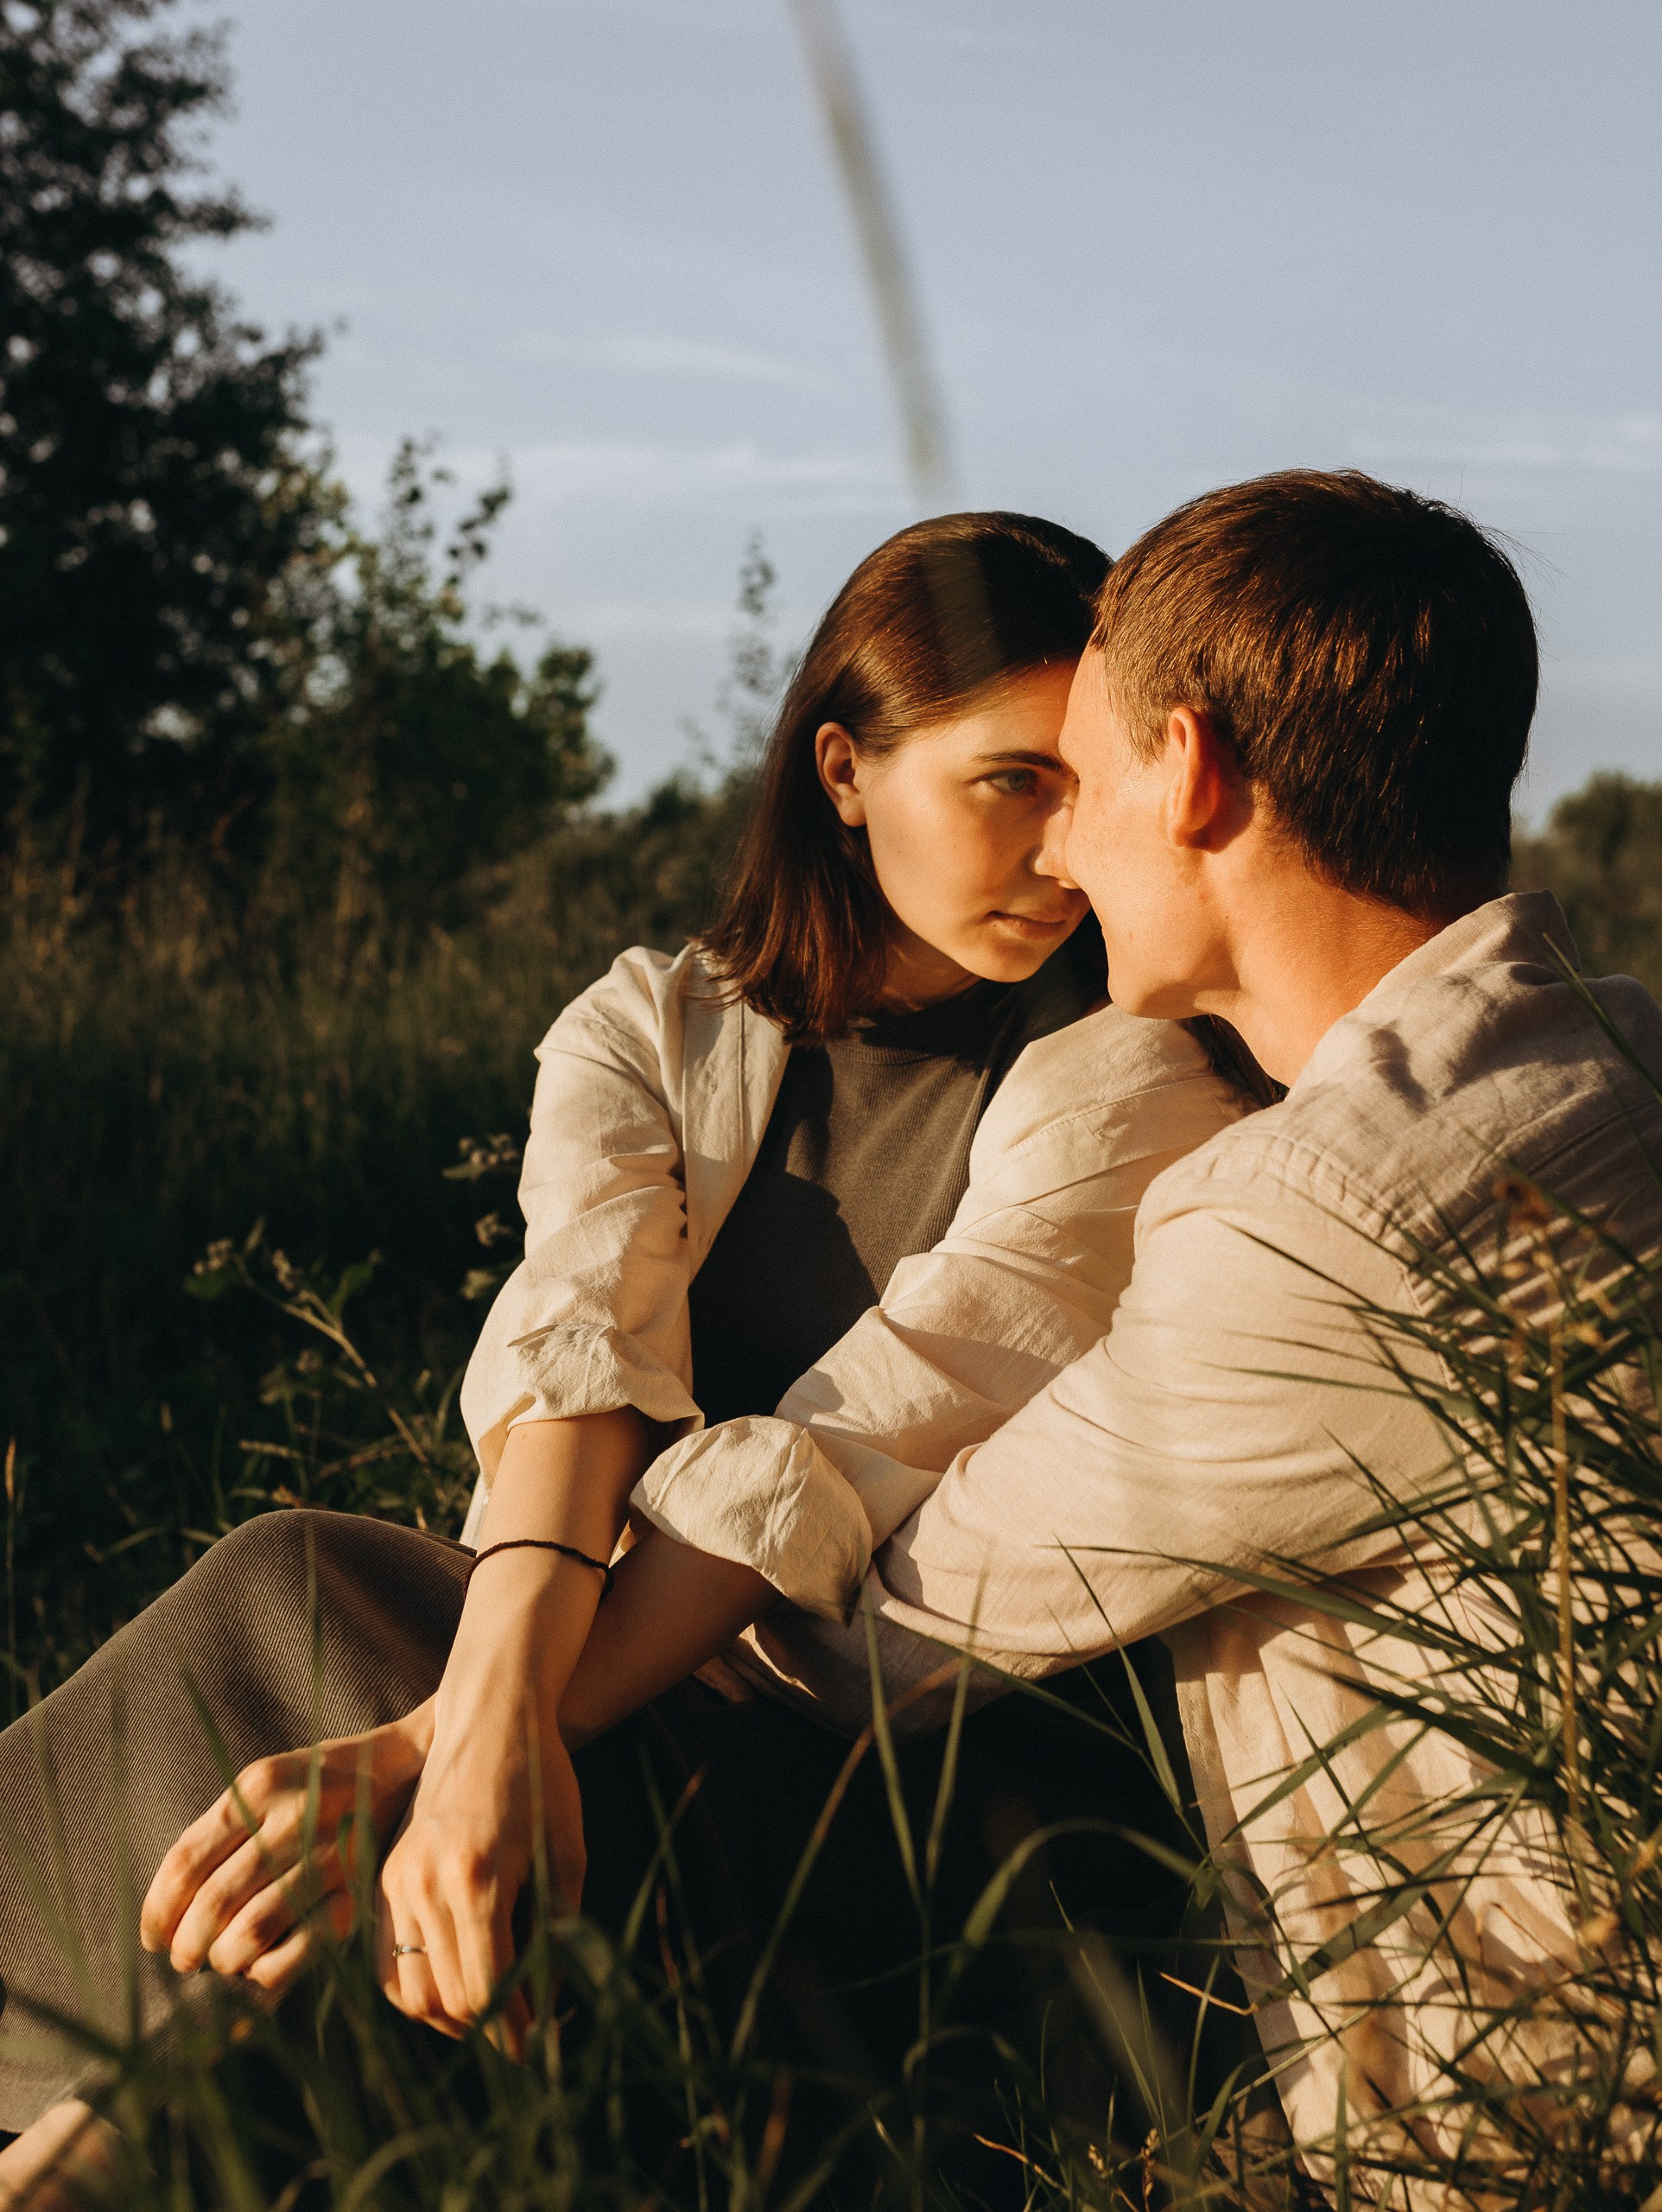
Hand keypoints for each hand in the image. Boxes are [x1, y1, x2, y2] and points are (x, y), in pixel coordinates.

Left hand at [140, 1703, 432, 1997]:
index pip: (185, 1863)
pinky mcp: (358, 1894)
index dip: (157, 1912)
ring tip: (220, 1961)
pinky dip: (264, 1972)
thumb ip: (220, 1833)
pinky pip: (294, 1955)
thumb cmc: (319, 1783)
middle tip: (184, 1959)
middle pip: (212, 1904)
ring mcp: (330, 1857)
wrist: (408, 1768)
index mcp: (260, 1786)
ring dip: (221, 1961)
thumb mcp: (268, 1784)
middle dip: (186, 1946)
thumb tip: (167, 1914)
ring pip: (248, 1934)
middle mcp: (294, 1817)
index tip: (152, 1937)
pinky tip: (260, 1966)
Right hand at [375, 1660, 584, 2055]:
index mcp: (478, 1879)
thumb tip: (548, 2005)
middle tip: (522, 2038)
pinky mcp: (384, 1876)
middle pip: (448, 2001)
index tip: (538, 2051)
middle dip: (488, 2031)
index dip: (515, 2031)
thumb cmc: (543, 1781)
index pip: (488, 1989)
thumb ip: (557, 1931)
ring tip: (492, 2014)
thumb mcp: (567, 1855)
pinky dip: (419, 1987)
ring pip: (410, 1991)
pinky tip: (455, 1984)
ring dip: (450, 2016)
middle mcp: (426, 1885)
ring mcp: (396, 1880)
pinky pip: (388, 1960)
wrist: (490, 1718)